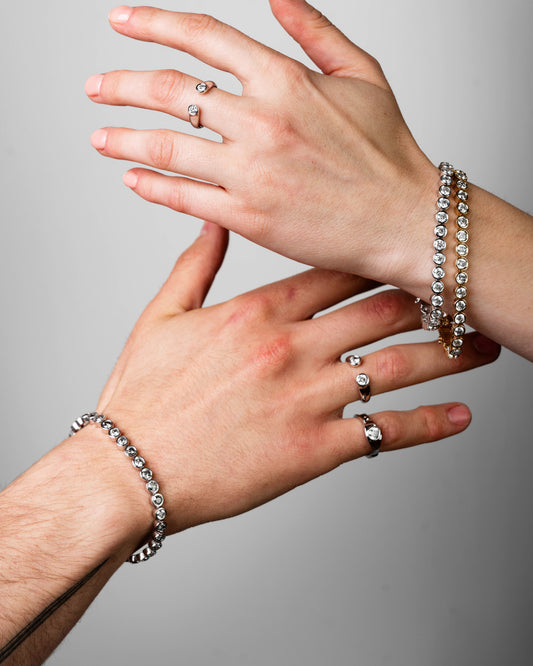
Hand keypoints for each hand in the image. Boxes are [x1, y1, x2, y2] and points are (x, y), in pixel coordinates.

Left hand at [85, 1, 434, 287]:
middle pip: (168, 90)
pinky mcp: (247, 218)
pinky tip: (133, 178)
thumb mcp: (362, 76)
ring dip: (122, 138)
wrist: (402, 221)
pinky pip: (183, 197)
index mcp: (285, 79)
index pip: (202, 36)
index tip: (121, 21)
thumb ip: (315, 30)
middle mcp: (260, 121)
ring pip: (165, 147)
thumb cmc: (389, 154)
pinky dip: (151, 186)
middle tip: (95, 86)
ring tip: (99, 136)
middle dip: (120, 84)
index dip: (153, 22)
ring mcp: (250, 172)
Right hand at [90, 223, 498, 535]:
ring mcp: (306, 399)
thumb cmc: (142, 397)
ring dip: (448, 355)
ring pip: (396, 367)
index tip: (406, 254)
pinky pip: (385, 434)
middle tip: (463, 294)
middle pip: (380, 313)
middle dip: (429, 301)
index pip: (335, 272)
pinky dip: (429, 426)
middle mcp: (291, 349)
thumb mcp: (161, 316)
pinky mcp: (312, 450)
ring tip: (484, 348)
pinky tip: (459, 418)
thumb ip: (196, 264)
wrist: (130, 469)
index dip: (378, 260)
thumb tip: (216, 221)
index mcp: (257, 313)